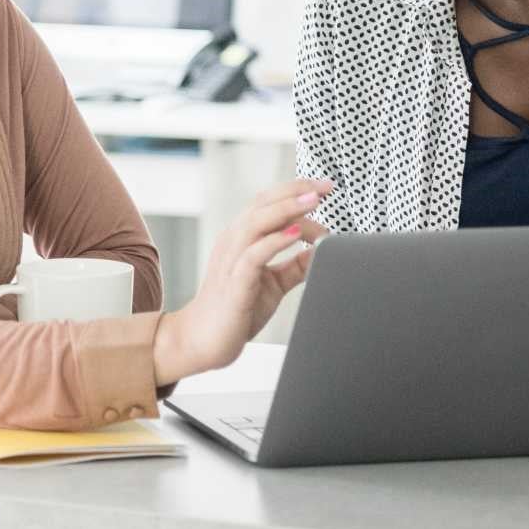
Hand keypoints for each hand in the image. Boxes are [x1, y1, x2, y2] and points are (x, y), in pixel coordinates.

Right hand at [153, 179, 331, 383]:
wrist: (203, 340)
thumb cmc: (236, 310)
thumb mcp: (273, 282)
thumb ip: (295, 266)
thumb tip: (323, 250)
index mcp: (241, 238)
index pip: (267, 202)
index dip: (295, 191)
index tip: (324, 188)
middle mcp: (233, 242)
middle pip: (263, 204)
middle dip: (296, 192)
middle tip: (324, 187)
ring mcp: (231, 260)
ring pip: (257, 222)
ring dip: (287, 209)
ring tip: (313, 202)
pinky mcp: (234, 283)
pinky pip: (253, 256)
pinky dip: (274, 242)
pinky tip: (294, 235)